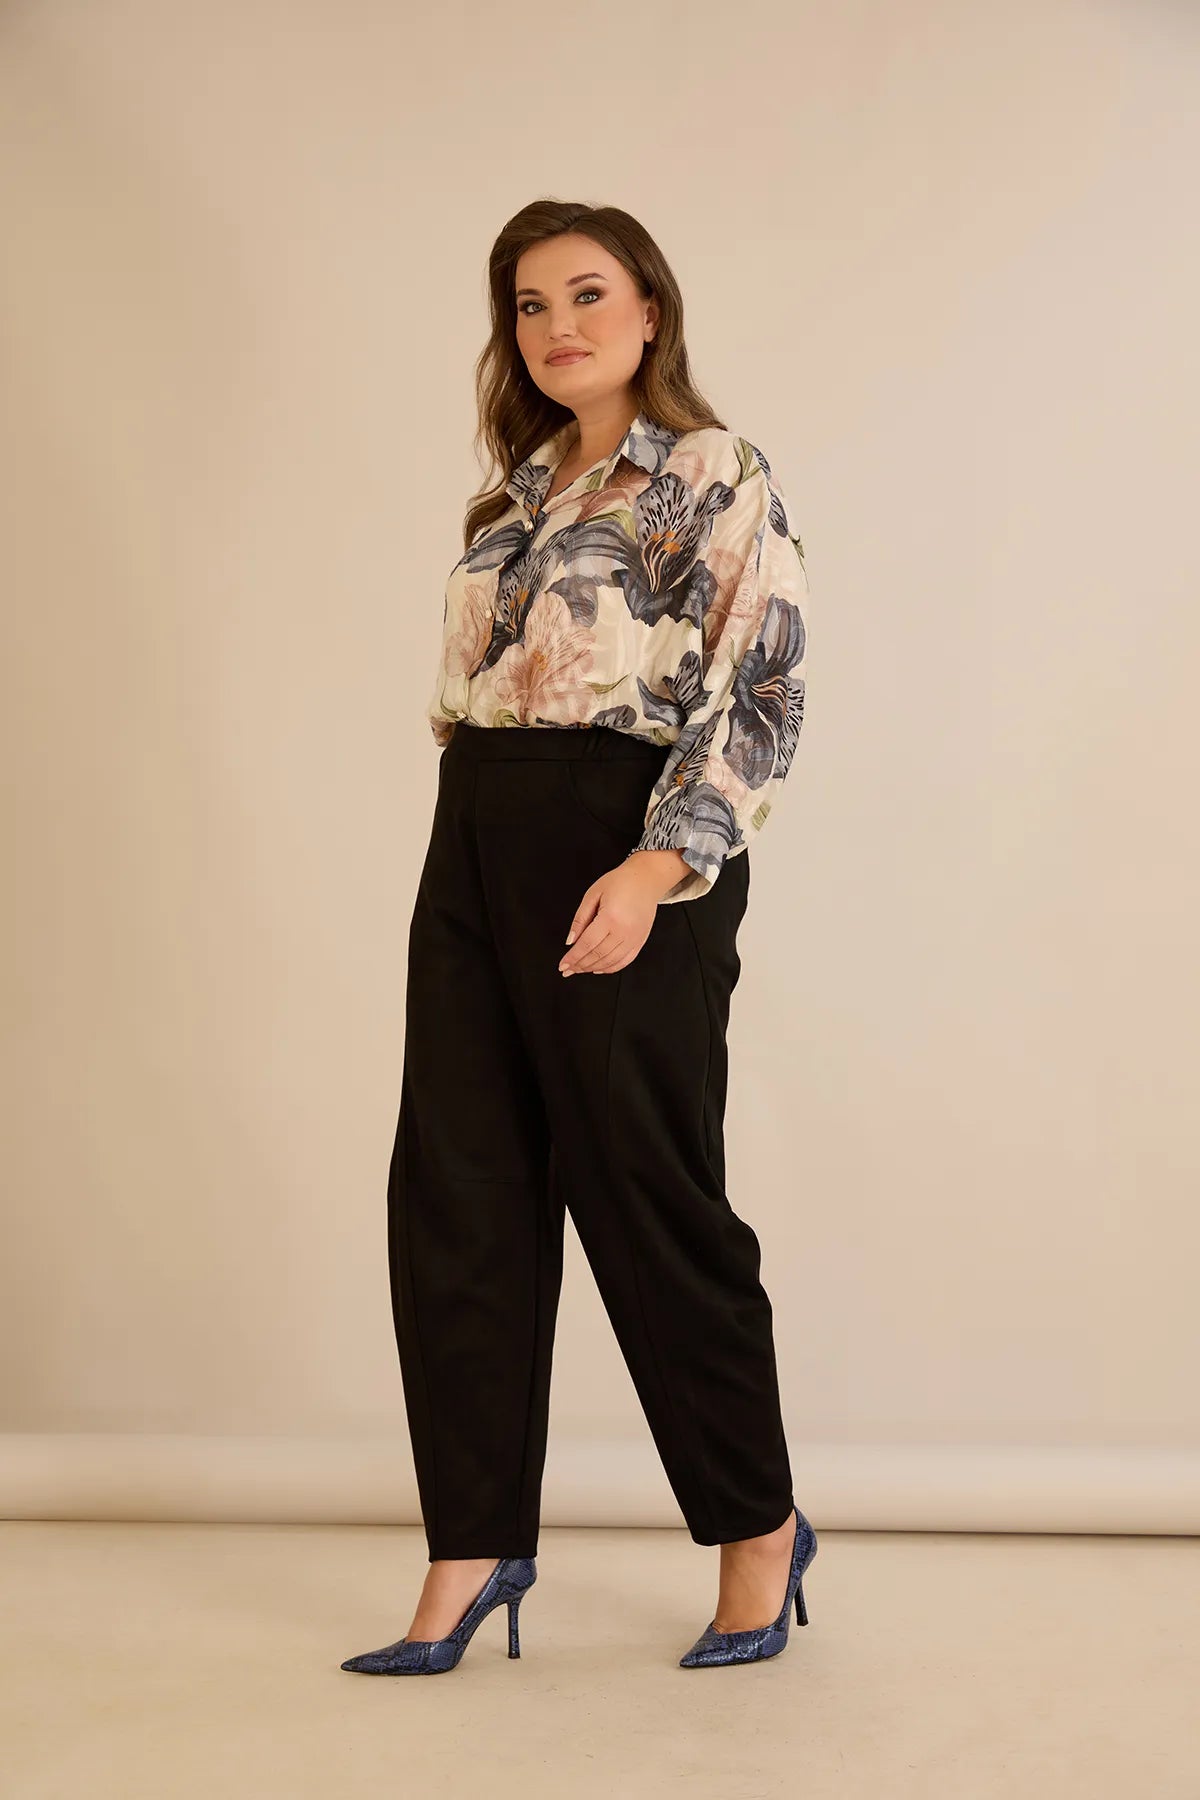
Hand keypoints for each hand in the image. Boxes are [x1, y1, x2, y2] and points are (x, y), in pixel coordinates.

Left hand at [558, 850, 690, 975]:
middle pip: (597, 955)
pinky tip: (598, 969)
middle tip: (568, 970)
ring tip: (579, 969)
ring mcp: (634, 938)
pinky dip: (610, 968)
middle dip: (580, 965)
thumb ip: (580, 919)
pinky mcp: (640, 941)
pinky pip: (624, 961)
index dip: (573, 957)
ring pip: (610, 962)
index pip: (587, 944)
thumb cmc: (621, 882)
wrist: (646, 879)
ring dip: (592, 968)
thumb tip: (570, 940)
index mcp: (610, 917)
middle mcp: (624, 931)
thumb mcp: (593, 894)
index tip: (562, 965)